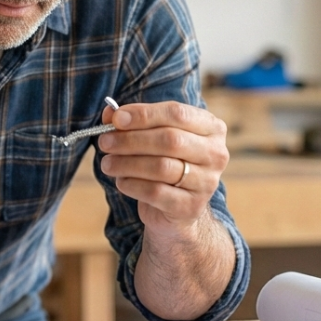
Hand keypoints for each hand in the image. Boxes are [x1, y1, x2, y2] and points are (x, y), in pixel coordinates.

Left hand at [97, 100, 228, 239]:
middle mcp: (215, 153)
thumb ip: (132, 122)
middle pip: (170, 140)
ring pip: (161, 167)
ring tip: (107, 163)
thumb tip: (109, 113)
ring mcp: (206, 182)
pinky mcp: (190, 207)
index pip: (177, 113)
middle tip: (105, 142)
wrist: (176, 208)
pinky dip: (132, 184)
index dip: (144, 114)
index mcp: (211, 128)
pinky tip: (121, 181)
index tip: (116, 118)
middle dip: (131, 139)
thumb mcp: (151, 137)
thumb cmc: (164, 162)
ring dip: (127, 163)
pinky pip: (155, 192)